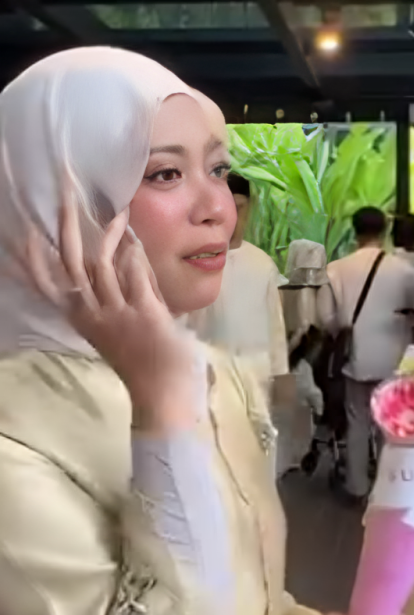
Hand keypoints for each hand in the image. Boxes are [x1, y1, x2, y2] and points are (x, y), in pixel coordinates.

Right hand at [25, 184, 200, 431]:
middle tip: (64, 190)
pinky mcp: (143, 312)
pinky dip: (134, 253)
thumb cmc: (146, 361)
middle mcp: (92, 313)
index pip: (44, 284)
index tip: (16, 232)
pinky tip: (136, 240)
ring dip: (108, 231)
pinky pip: (134, 273)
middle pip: (69, 261)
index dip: (28, 258)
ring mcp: (116, 312)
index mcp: (81, 319)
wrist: (165, 392)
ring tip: (116, 210)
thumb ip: (119, 292)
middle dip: (65, 222)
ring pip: (102, 261)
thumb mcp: (120, 326)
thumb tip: (123, 253)